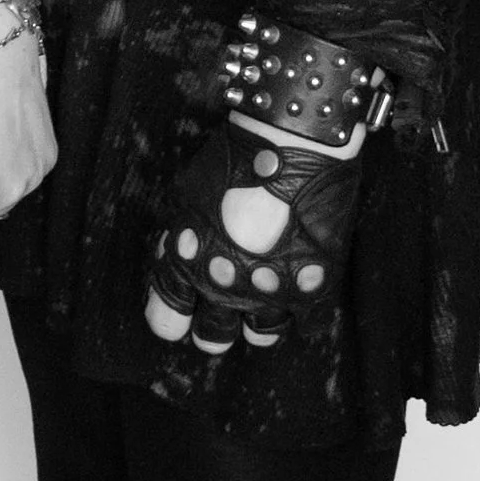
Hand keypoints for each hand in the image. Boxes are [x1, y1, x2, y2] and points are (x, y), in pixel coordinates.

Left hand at [143, 114, 365, 355]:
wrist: (291, 144)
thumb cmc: (234, 161)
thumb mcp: (190, 197)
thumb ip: (183, 236)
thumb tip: (179, 257)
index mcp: (188, 264)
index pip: (166, 319)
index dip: (168, 319)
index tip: (175, 317)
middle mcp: (226, 288)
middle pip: (212, 336)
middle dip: (211, 328)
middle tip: (217, 314)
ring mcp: (272, 293)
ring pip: (259, 335)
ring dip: (256, 320)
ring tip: (259, 294)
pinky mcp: (314, 289)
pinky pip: (304, 323)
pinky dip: (298, 307)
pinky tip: (294, 285)